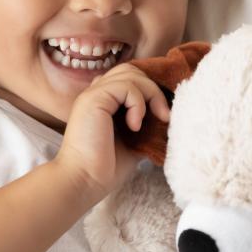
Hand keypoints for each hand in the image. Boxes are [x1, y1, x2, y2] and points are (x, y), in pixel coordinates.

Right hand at [52, 63, 169, 202]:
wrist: (84, 181)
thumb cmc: (105, 168)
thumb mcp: (135, 142)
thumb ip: (146, 124)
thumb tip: (166, 117)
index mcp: (104, 102)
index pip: (130, 78)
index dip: (150, 90)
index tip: (164, 113)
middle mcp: (97, 94)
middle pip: (131, 70)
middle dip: (153, 88)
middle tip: (163, 115)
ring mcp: (93, 94)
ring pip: (131, 74)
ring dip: (150, 94)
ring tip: (155, 119)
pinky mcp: (94, 99)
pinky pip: (125, 86)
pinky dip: (138, 103)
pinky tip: (135, 126)